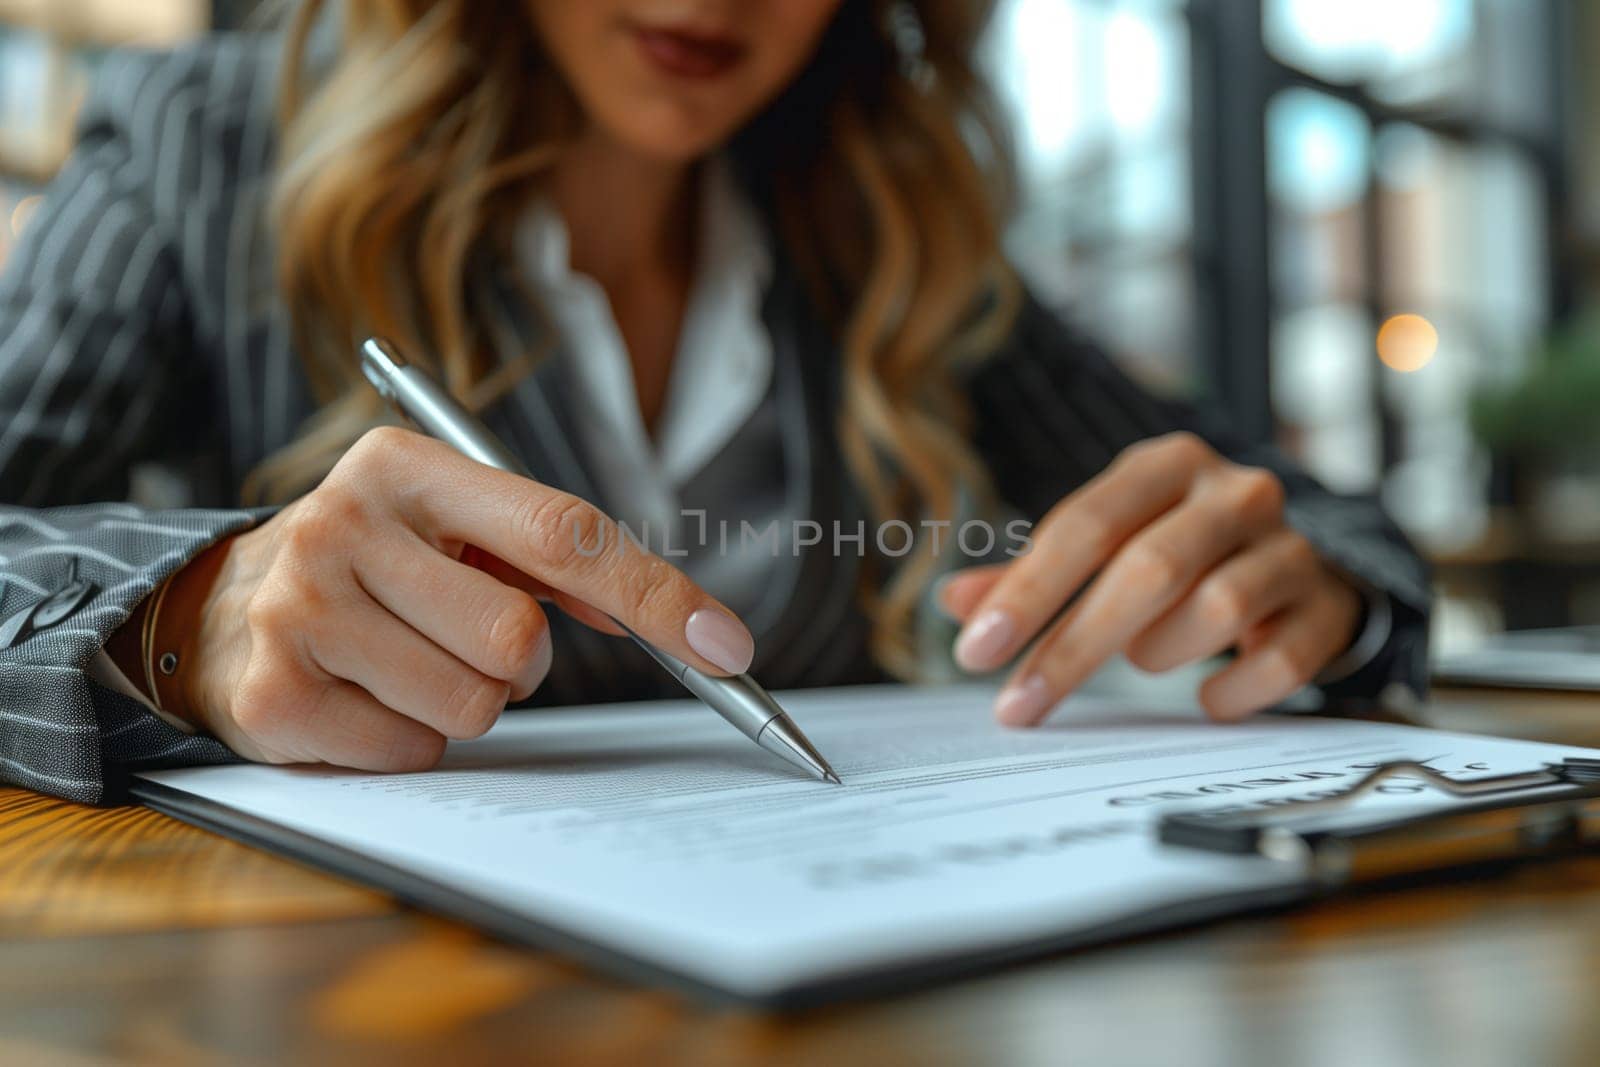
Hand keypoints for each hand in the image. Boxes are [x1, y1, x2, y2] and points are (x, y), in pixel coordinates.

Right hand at [156, 427, 754, 769]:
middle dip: (520, 661)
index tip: (726, 648)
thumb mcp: (454, 527)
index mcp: (407, 466)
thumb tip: (680, 623)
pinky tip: (365, 697)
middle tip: (467, 636)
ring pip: (475, 706)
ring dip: (466, 701)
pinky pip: (416, 751)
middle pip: (519, 639)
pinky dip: (412, 739)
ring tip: (408, 661)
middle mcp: (344, 523)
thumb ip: (556, 557)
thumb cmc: (380, 564)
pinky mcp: (275, 695)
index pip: (563, 531)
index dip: (654, 594)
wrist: (219, 607)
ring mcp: (299, 609)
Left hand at [940, 432, 1362, 724]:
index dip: (1026, 592)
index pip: (1084, 524)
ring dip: (1161, 653)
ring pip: (1215, 610)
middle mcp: (1235, 492)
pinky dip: (1229, 691)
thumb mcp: (1104, 549)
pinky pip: (1276, 661)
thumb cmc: (1178, 557)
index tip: (976, 653)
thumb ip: (1030, 576)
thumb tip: (955, 604)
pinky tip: (1207, 696)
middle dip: (1073, 647)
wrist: (1297, 571)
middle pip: (1148, 569)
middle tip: (1018, 706)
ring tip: (1147, 657)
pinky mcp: (1327, 606)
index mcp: (1166, 465)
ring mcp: (1290, 546)